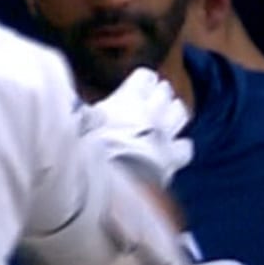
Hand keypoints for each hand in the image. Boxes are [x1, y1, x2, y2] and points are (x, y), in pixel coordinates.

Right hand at [88, 67, 193, 185]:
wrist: (111, 186)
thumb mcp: (80, 125)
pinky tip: (173, 149)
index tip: (138, 83)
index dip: (142, 80)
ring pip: (180, 113)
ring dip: (173, 113)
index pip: (145, 78)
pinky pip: (185, 147)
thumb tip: (78, 108)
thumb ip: (86, 113)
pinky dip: (180, 146)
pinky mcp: (173, 160)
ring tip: (165, 117)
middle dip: (159, 94)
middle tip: (151, 99)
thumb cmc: (88, 153)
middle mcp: (151, 114)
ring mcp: (165, 136)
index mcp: (128, 100)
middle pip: (164, 92)